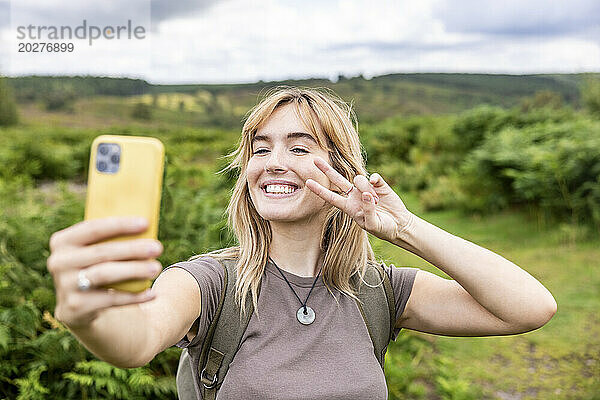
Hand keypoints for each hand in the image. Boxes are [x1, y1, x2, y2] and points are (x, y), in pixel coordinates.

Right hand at [46, 217, 162, 328]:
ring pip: (105, 274)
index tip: (146, 223)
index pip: (93, 228)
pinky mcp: (74, 307)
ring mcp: (65, 286)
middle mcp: (58, 262)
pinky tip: (152, 293)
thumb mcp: (96, 250)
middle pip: (102, 252)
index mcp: (62, 241)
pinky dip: (133, 296)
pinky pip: (109, 300)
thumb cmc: (97, 266)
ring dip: (134, 270)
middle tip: (158, 247)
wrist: (80, 306)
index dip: (120, 225)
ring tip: (156, 268)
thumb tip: (147, 225)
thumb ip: (112, 238)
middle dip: (133, 249)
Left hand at [305, 156, 413, 242]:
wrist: (399, 224)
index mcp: (349, 207)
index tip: (307, 182)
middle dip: (326, 170)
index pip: (331, 197)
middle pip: (338, 180)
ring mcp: (366, 188)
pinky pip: (373, 177)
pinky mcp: (378, 184)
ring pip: (358, 179)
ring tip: (376, 202)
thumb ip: (368, 210)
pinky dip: (375, 181)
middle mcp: (354, 195)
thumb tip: (366, 194)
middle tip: (315, 160)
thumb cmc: (382, 228)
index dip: (319, 190)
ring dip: (365, 189)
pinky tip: (377, 189)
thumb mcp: (373, 224)